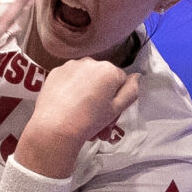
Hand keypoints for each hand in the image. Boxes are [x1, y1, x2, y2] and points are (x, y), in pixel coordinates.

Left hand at [16, 57, 139, 177]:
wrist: (54, 129)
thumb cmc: (89, 121)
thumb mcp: (116, 109)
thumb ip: (131, 91)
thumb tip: (137, 76)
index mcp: (109, 70)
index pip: (120, 81)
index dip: (117, 101)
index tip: (110, 117)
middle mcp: (90, 62)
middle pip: (102, 80)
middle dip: (101, 101)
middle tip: (97, 124)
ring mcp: (70, 66)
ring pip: (85, 80)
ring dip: (87, 97)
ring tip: (81, 119)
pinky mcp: (54, 73)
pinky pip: (69, 81)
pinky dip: (71, 92)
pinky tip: (67, 109)